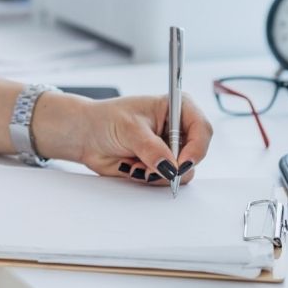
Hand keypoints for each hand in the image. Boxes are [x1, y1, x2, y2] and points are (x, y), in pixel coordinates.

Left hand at [34, 91, 213, 185]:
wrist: (86, 136)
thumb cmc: (105, 120)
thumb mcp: (130, 129)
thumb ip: (152, 149)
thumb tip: (170, 167)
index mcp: (176, 107)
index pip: (201, 128)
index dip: (196, 148)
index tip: (181, 163)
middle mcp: (177, 129)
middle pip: (196, 154)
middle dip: (174, 166)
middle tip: (151, 168)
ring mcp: (170, 149)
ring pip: (183, 171)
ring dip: (159, 174)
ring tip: (135, 163)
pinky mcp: (160, 165)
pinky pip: (167, 180)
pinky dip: (150, 179)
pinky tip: (133, 167)